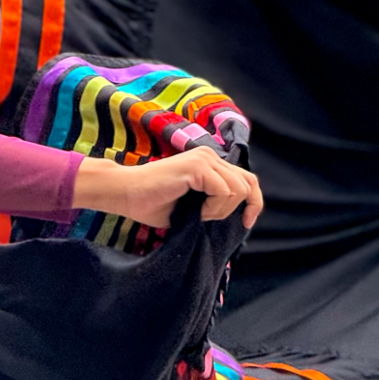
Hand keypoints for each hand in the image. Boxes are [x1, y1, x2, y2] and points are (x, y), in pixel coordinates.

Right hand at [73, 147, 263, 230]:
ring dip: (221, 210)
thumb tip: (240, 216)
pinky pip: (224, 192)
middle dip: (236, 210)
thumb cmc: (151, 203)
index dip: (253, 203)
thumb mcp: (192, 207)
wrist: (125, 194)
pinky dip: (213, 208)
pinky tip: (195, 212)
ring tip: (198, 214)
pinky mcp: (197, 166)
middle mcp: (210, 156)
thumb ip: (214, 204)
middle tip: (210, 219)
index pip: (247, 179)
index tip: (245, 223)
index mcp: (210, 163)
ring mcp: (204, 159)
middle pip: (248, 184)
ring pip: (238, 190)